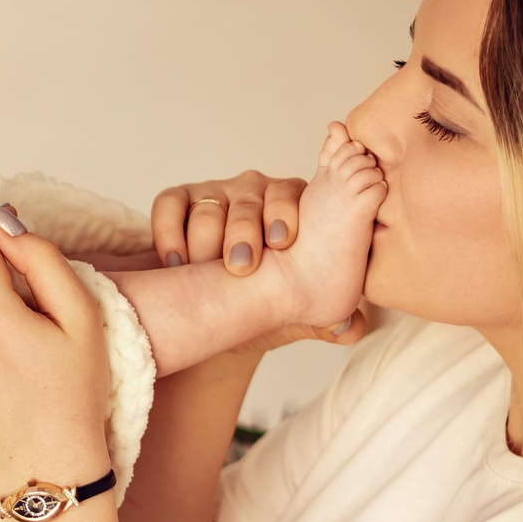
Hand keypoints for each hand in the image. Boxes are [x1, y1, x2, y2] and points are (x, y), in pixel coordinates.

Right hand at [152, 162, 370, 359]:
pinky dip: (170, 234)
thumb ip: (328, 319)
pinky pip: (171, 204)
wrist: (216, 317)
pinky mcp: (179, 203)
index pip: (289, 194)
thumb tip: (352, 327)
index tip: (282, 242)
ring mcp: (215, 196)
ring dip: (205, 242)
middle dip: (245, 232)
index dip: (286, 214)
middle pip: (248, 199)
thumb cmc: (261, 305)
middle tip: (242, 266)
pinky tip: (175, 265)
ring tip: (204, 273)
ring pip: (209, 206)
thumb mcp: (295, 313)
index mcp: (292, 210)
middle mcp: (254, 195)